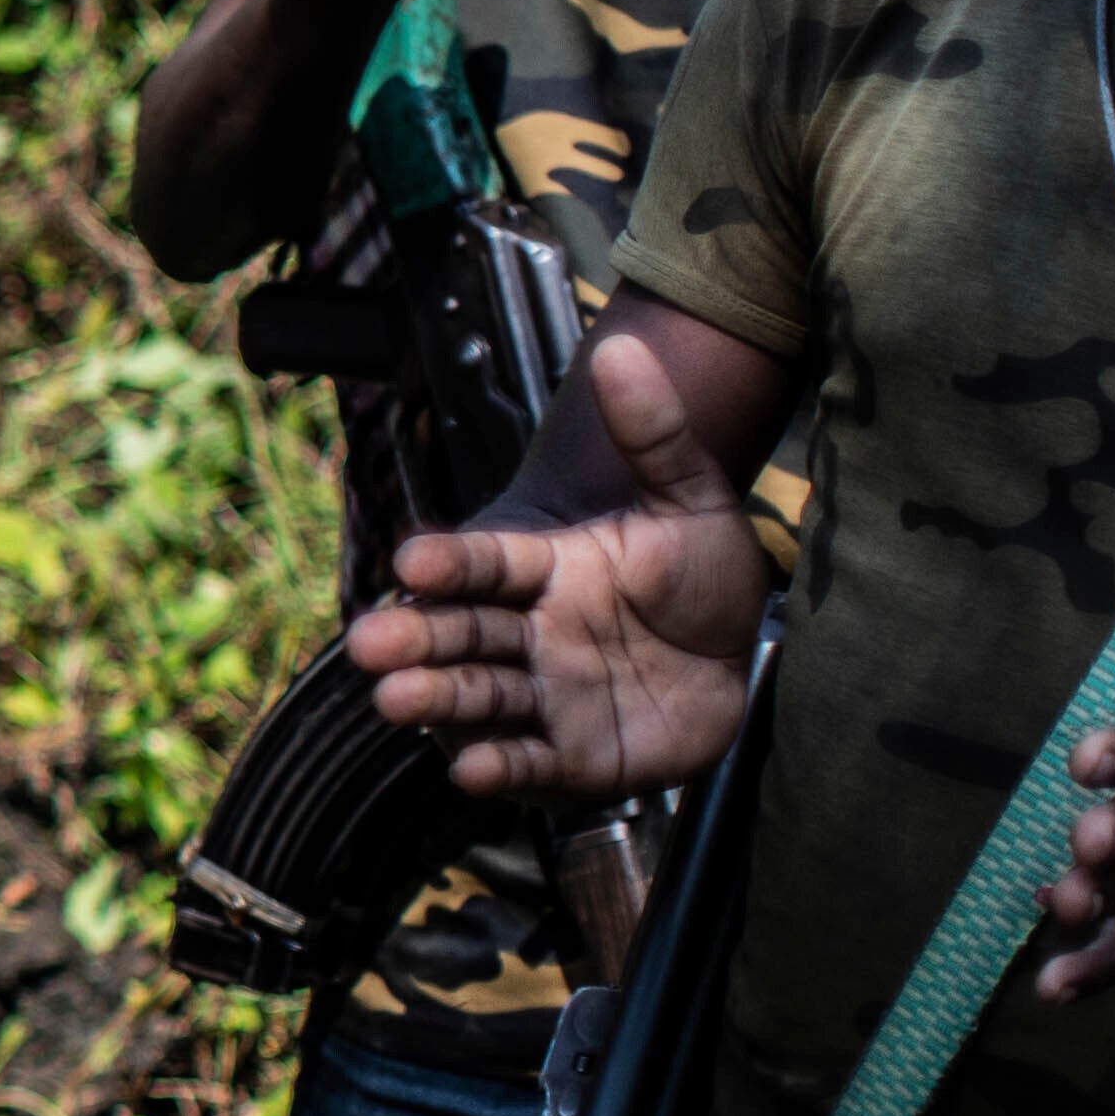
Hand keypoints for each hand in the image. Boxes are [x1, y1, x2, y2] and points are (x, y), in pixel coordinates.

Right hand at [361, 326, 760, 802]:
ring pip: (478, 696)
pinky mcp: (573, 756)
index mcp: (544, 568)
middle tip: (372, 642)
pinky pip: (528, 762)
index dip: (451, 563)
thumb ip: (654, 432)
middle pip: (460, 633)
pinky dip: (497, 766)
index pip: (485, 563)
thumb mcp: (691, 497)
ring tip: (396, 701)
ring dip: (435, 699)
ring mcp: (545, 695)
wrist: (742, 658)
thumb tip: (626, 346)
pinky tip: (471, 769)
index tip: (414, 560)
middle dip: (414, 637)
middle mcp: (529, 632)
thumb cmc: (702, 574)